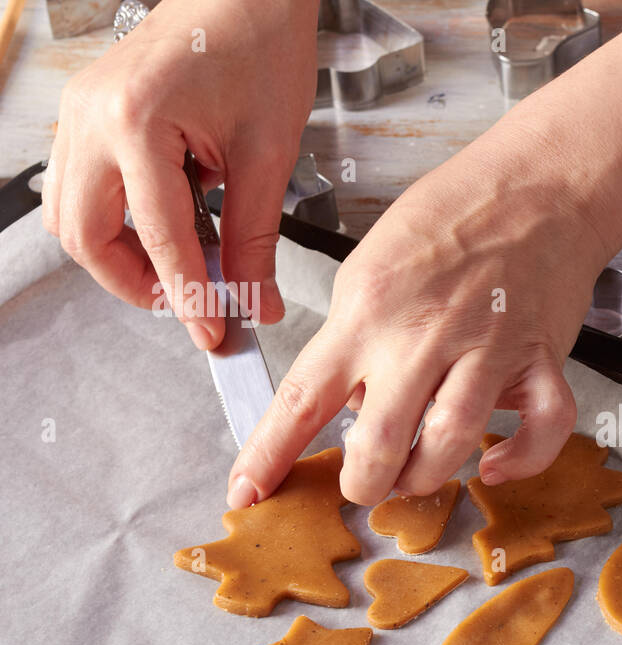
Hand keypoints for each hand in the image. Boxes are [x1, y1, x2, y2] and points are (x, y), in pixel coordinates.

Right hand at [42, 0, 318, 347]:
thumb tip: (255, 302)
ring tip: (181, 269)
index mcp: (137, 123)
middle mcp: (91, 118)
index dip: (188, 298)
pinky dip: (116, 220)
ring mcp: (79, 112)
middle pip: (85, 236)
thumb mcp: (268, 155)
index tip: (216, 334)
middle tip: (191, 305)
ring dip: (120, 254)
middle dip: (136, 283)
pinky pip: (79, 186)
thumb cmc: (259, 50)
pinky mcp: (85, 112)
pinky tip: (165, 226)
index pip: (159, 239)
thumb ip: (255, 239)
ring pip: (71, 215)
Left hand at [225, 130, 612, 508]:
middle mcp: (422, 335)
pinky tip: (496, 464)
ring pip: (449, 445)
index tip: (246, 493)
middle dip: (363, 484)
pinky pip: (541, 427)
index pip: (301, 396)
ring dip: (425, 478)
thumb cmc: (453, 215)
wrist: (538, 183)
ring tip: (416, 476)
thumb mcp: (373, 263)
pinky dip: (521, 459)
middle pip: (377, 442)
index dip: (269, 454)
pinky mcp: (540, 357)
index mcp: (367, 310)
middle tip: (364, 483)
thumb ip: (355, 335)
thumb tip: (352, 403)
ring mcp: (485, 348)